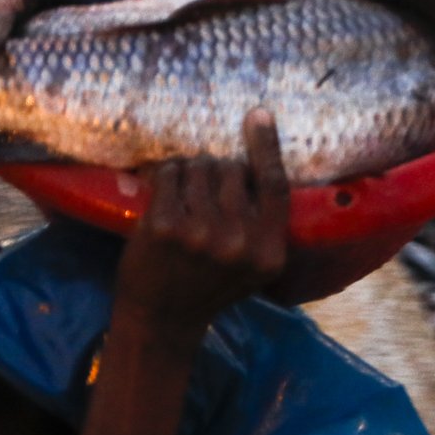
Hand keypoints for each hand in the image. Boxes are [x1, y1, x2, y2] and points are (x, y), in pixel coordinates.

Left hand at [114, 111, 290, 339]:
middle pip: (231, 168)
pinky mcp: (165, 226)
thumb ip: (262, 222)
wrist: (161, 319)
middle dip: (216, 168)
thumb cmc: (209, 285)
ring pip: (198, 166)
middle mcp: (238, 243)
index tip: (258, 114)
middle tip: (204, 189)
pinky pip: (169, 173)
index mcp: (269, 253)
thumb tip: (256, 154)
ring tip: (184, 193)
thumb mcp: (253, 265)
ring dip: (189, 170)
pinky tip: (164, 189)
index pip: (274, 185)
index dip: (266, 146)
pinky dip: (165, 174)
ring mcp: (200, 234)